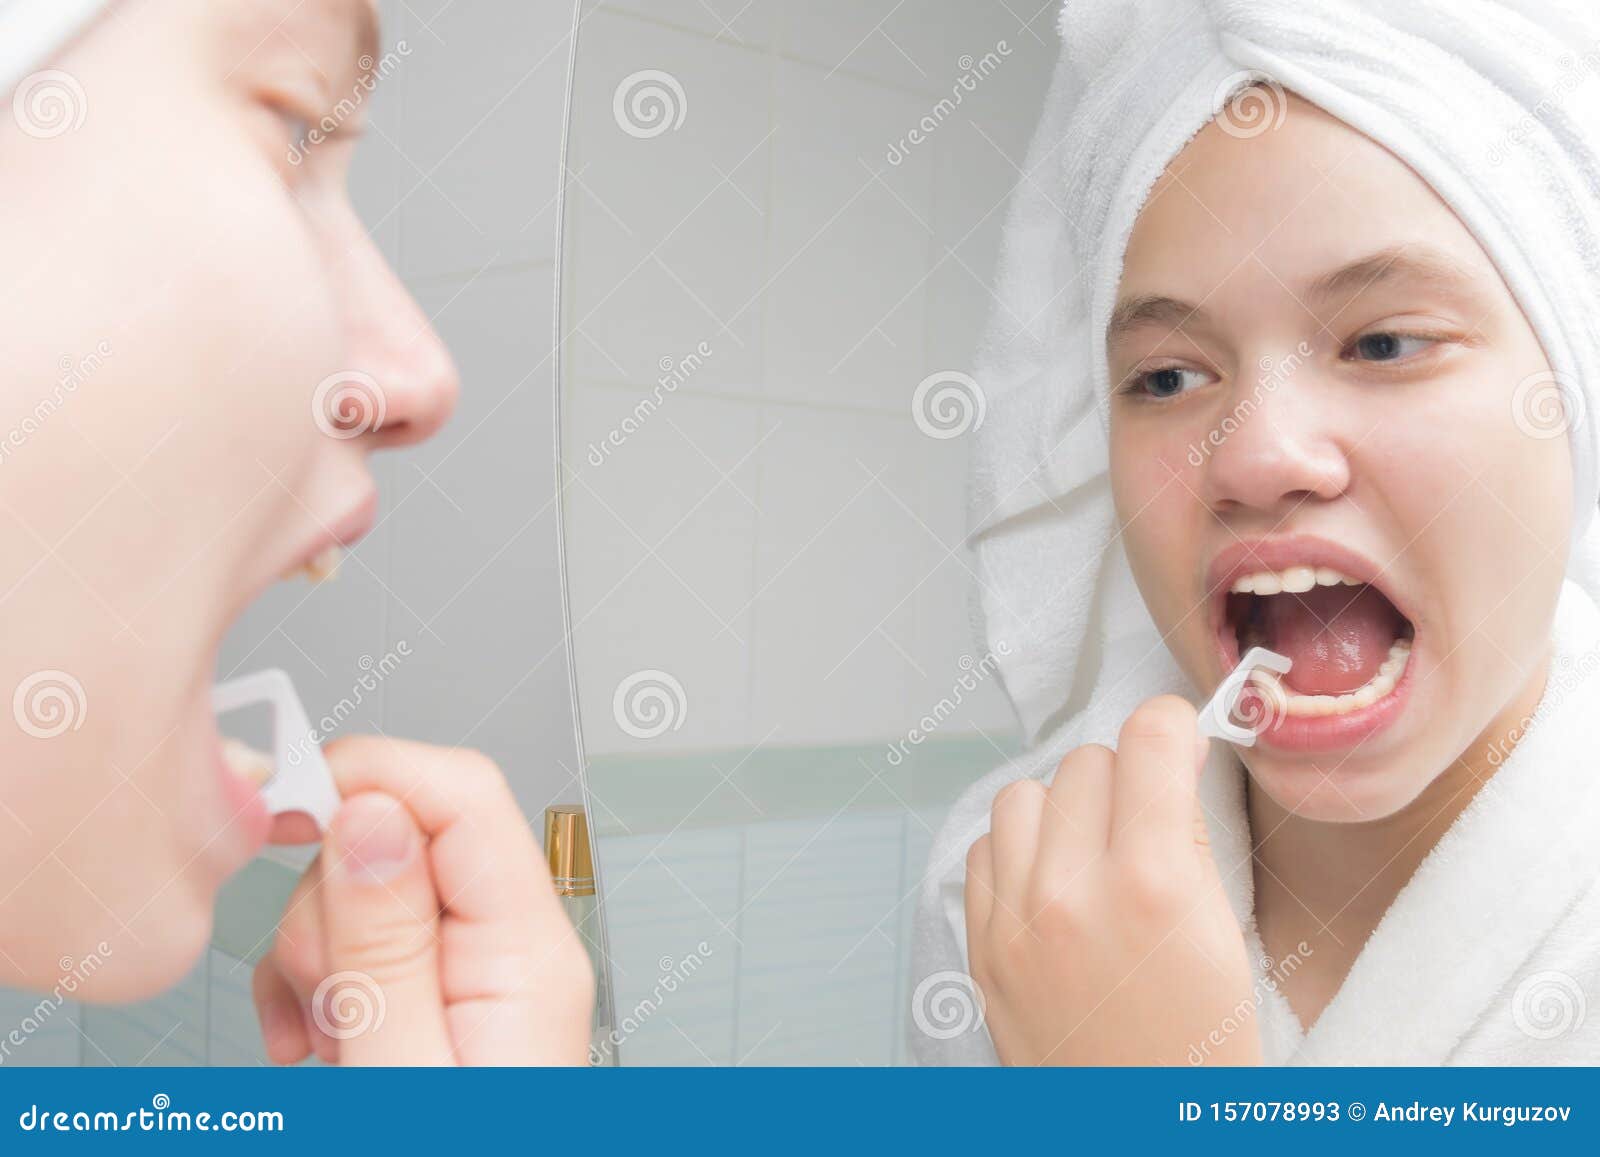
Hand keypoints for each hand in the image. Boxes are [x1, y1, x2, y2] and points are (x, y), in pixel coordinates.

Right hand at [252, 736, 594, 1064]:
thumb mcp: (403, 1071)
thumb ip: (385, 946)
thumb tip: (368, 814)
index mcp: (529, 956)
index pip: (467, 792)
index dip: (371, 775)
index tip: (286, 810)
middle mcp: (515, 949)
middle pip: (402, 837)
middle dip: (329, 903)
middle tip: (325, 994)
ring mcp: (476, 971)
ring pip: (367, 888)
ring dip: (318, 956)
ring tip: (334, 1040)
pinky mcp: (436, 998)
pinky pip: (358, 943)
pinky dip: (313, 984)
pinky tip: (312, 1042)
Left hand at [964, 695, 1259, 1065]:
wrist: (1135, 1131)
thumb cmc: (1197, 1051)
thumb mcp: (1223, 937)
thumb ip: (1190, 836)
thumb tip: (1170, 751)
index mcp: (1152, 888)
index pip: (1148, 739)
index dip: (1172, 728)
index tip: (1179, 743)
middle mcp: (1072, 894)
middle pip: (1087, 762)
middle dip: (1124, 780)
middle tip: (1146, 824)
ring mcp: (1015, 921)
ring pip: (1024, 794)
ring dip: (1062, 811)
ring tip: (1094, 854)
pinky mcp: (981, 947)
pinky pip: (985, 850)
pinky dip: (1018, 853)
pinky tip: (1052, 885)